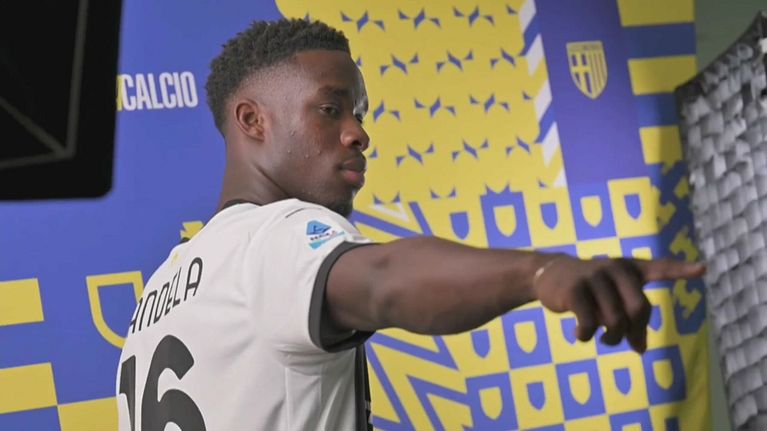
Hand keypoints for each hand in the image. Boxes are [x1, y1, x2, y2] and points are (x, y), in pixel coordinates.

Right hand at [531, 255, 705, 352]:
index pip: (660, 268)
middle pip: (639, 309)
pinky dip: (587, 336)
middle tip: (623, 341)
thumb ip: (630, 320)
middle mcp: (615, 269)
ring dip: (610, 338)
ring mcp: (594, 277)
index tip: (702, 269)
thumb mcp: (611, 298)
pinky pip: (590, 323)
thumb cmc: (589, 288)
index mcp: (630, 269)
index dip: (681, 270)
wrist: (550, 274)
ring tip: (602, 338)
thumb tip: (641, 350)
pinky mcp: (575, 290)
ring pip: (614, 321)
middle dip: (633, 331)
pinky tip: (580, 334)